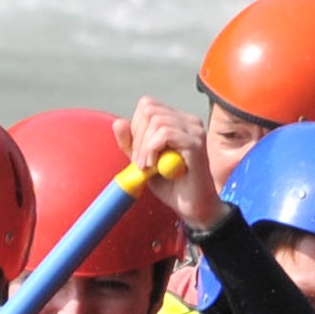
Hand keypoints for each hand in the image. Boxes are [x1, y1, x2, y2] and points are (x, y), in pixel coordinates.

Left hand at [125, 94, 225, 228]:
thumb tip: (119, 123)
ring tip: (147, 166)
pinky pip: (165, 134)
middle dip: (137, 137)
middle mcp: (189, 121)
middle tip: (141, 163)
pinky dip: (152, 150)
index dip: (136, 127)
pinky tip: (154, 166)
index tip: (138, 153)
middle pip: (150, 109)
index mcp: (178, 121)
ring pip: (157, 120)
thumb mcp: (143, 162)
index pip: (148, 105)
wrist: (193, 208)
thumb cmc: (172, 185)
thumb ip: (131, 144)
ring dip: (144, 146)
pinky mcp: (196, 144)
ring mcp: (194, 131)